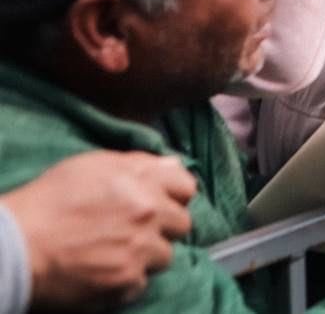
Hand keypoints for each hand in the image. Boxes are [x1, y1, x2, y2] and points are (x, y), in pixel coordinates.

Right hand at [1, 151, 195, 309]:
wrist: (17, 246)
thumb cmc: (48, 201)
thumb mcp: (91, 166)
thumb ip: (139, 163)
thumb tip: (172, 165)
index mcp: (143, 182)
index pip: (186, 188)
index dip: (173, 195)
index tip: (160, 202)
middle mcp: (149, 215)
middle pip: (182, 223)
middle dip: (163, 226)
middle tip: (136, 229)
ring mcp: (140, 250)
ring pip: (165, 255)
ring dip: (147, 254)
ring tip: (117, 252)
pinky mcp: (127, 281)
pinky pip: (142, 282)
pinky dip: (127, 279)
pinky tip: (105, 270)